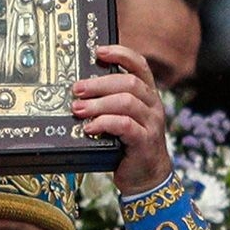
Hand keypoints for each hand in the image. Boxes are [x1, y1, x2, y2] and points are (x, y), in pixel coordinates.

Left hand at [71, 44, 172, 194]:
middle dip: (99, 83)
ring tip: (78, 109)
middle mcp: (153, 105)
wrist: (146, 177)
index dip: (120, 54)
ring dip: (98, 104)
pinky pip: (124, 125)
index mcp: (147, 95)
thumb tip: (79, 88)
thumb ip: (109, 102)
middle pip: (128, 82)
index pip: (139, 65)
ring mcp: (151, 123)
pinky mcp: (145, 141)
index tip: (98, 51)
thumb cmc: (128, 144)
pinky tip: (90, 127)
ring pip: (126, 102)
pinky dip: (104, 123)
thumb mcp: (121, 117)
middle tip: (77, 89)